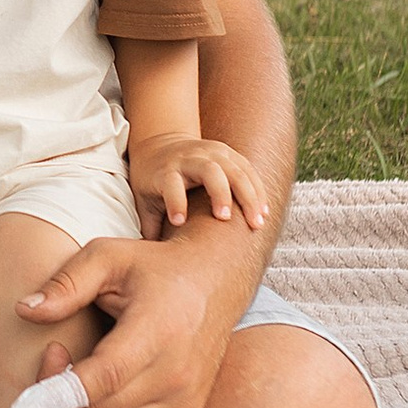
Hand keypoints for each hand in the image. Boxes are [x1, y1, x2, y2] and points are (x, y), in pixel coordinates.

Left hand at [16, 230, 247, 407]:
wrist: (215, 283)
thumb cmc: (153, 268)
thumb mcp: (108, 257)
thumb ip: (66, 283)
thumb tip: (24, 310)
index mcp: (158, 330)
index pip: (103, 379)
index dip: (56, 393)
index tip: (22, 399)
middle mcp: (177, 373)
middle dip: (61, 396)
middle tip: (56, 357)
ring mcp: (185, 401)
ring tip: (80, 373)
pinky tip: (103, 391)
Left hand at [128, 130, 269, 236]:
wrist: (161, 145)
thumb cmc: (151, 182)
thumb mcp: (144, 201)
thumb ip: (150, 227)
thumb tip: (150, 262)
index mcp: (165, 171)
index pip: (170, 183)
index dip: (176, 201)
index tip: (179, 222)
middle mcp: (189, 159)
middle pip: (209, 171)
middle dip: (220, 193)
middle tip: (226, 219)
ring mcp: (210, 152)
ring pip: (234, 169)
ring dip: (249, 195)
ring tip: (258, 221)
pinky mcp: (226, 152)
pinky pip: (247, 169)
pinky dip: (257, 189)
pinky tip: (264, 210)